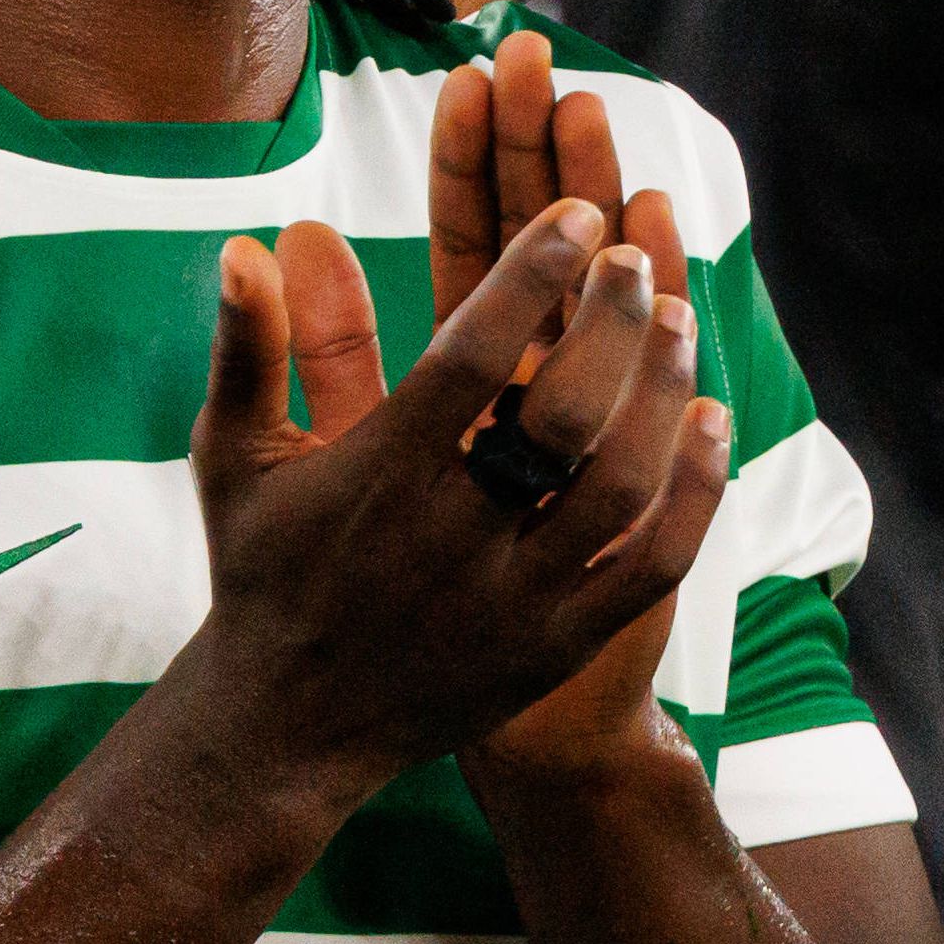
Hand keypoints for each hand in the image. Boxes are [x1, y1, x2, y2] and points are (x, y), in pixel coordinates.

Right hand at [184, 175, 725, 796]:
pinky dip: (693, 491)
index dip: (530, 276)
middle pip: (559, 420)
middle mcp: (450, 541)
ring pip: (619, 489)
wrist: (287, 729)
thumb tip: (248, 242)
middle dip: (609, 325)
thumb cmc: (261, 571)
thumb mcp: (235, 456)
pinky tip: (709, 419)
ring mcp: (513, 601)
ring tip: (678, 317)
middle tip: (633, 260)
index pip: (469, 358)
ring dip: (660, 394)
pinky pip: (650, 565)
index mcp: (377, 478)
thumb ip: (251, 345)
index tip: (577, 214)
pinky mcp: (557, 646)